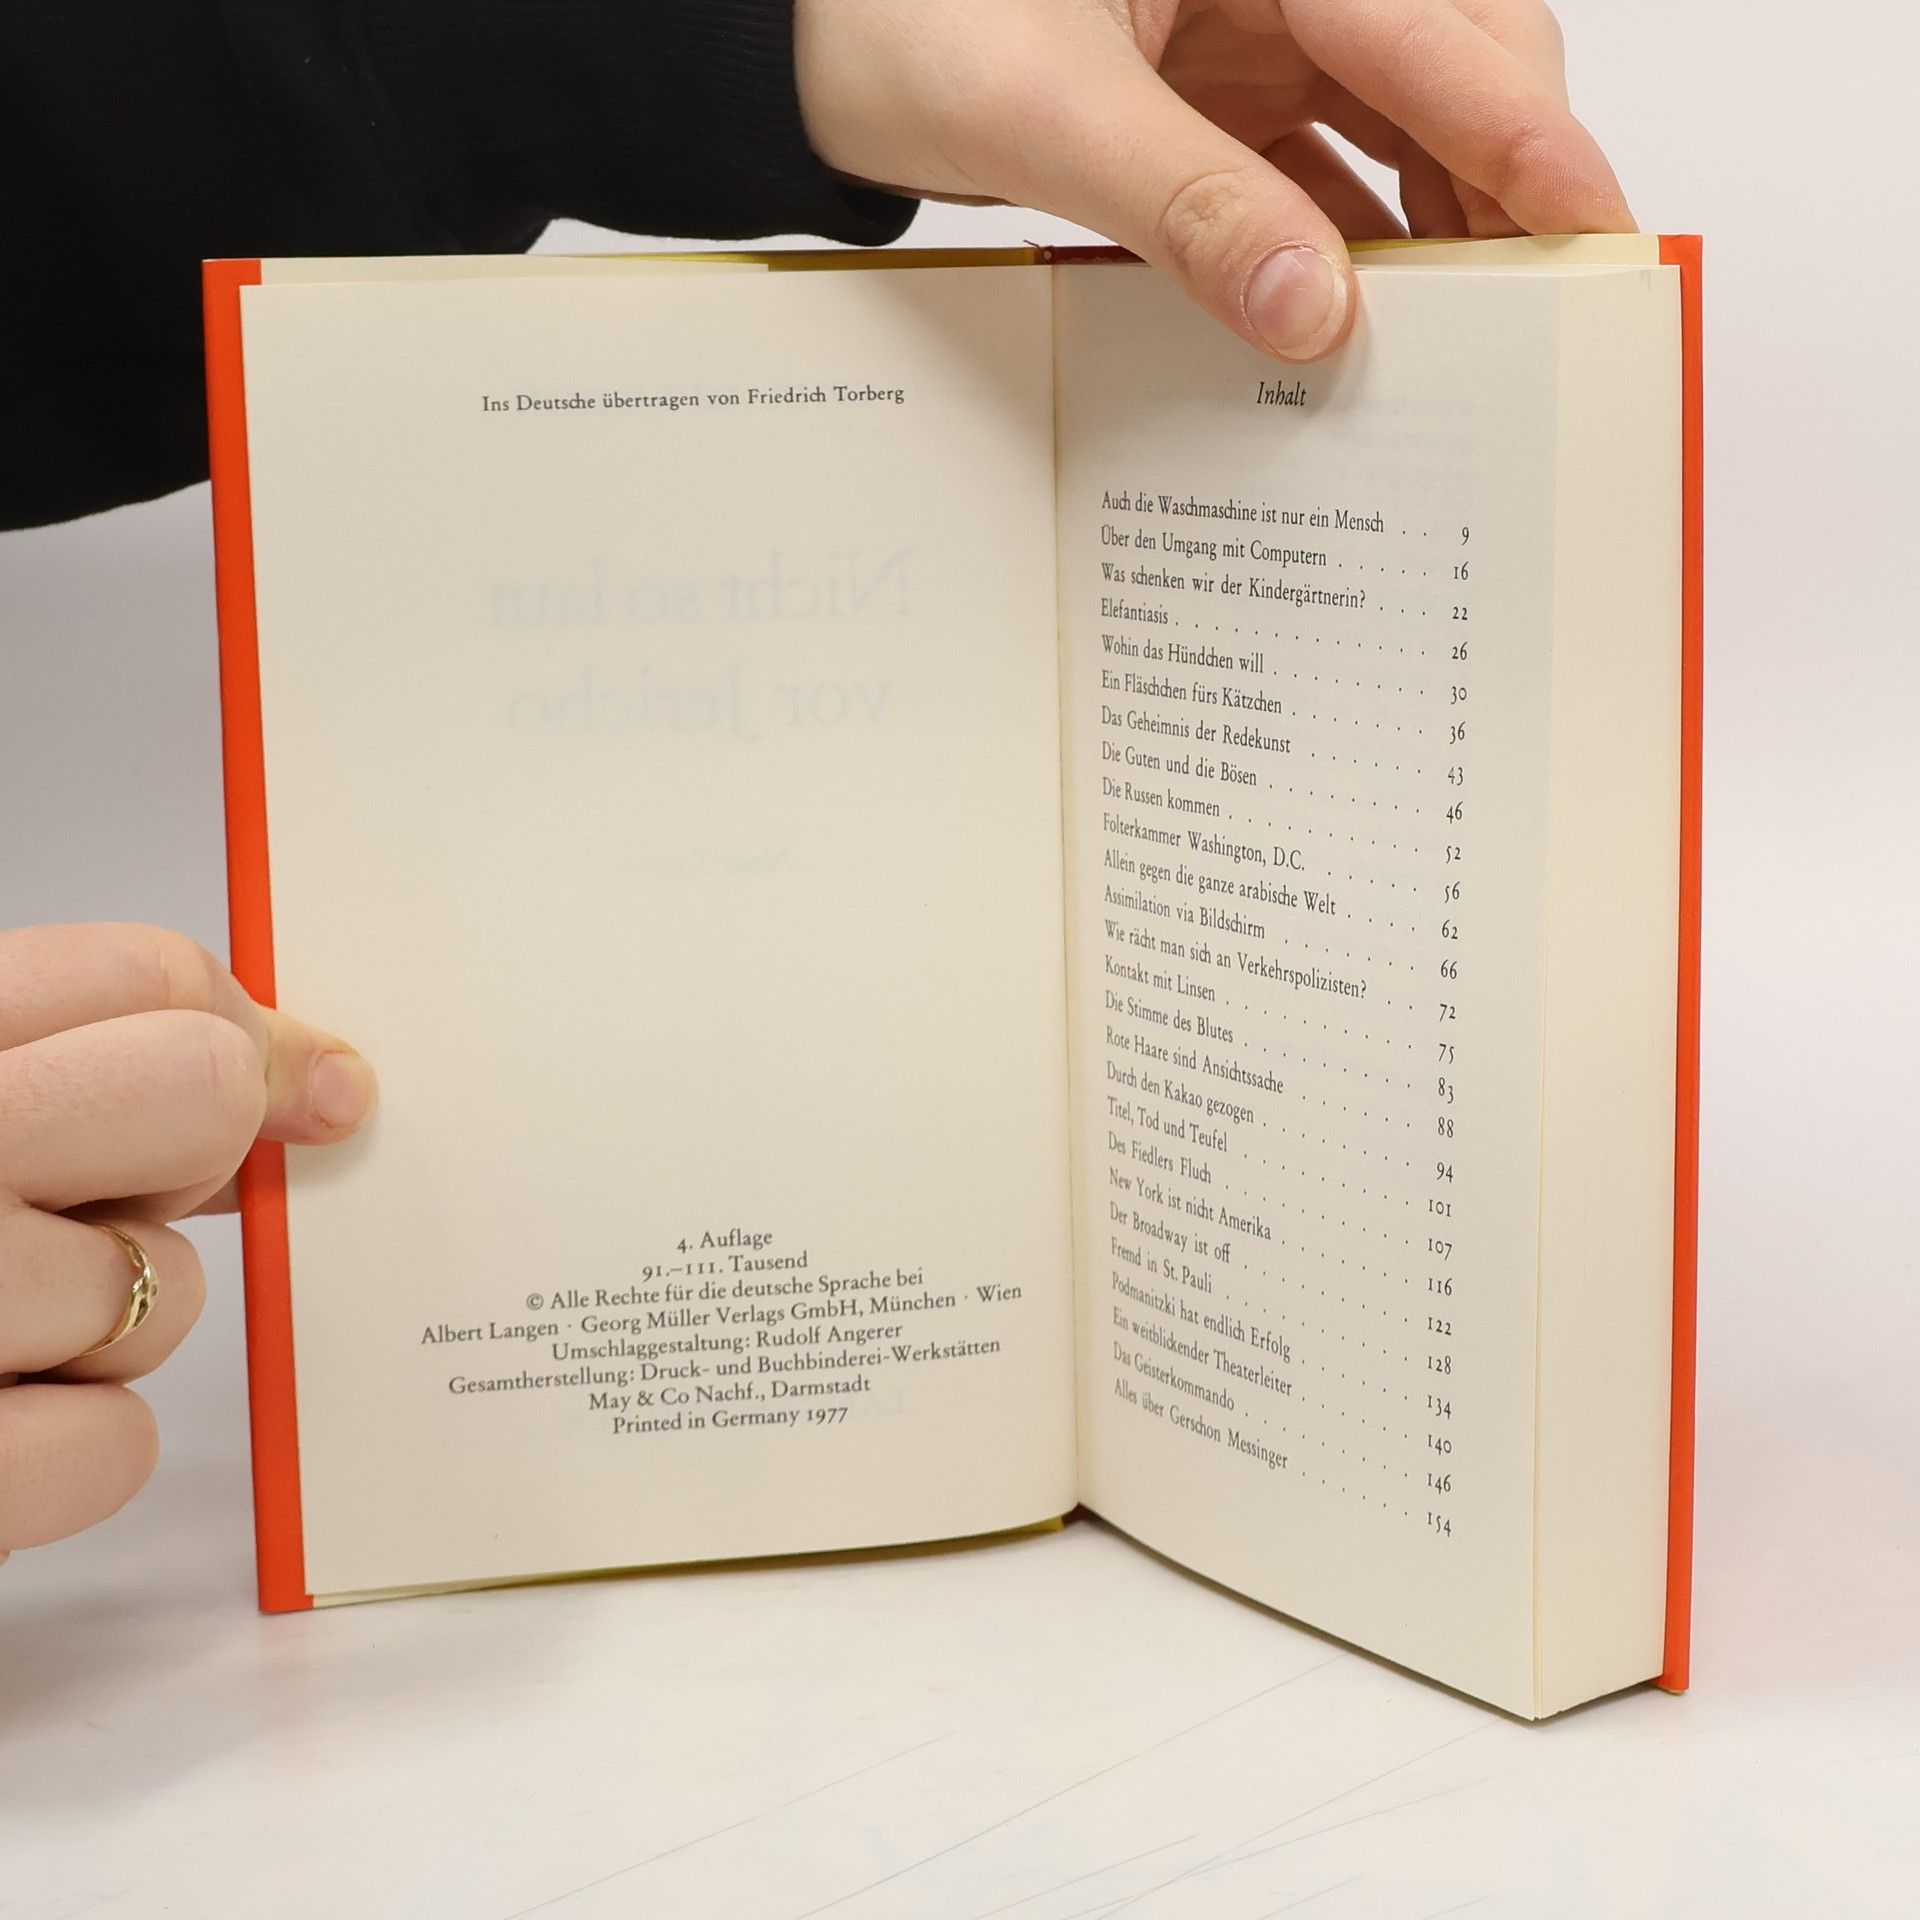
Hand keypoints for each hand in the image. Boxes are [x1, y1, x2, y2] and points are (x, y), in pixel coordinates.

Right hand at [0, 925, 375, 1564]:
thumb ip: (98, 1059)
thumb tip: (332, 1083)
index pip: (149, 973)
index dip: (219, 1036)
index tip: (239, 1088)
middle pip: (197, 1087)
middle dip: (174, 1155)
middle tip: (83, 1198)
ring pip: (167, 1290)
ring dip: (102, 1323)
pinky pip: (115, 1449)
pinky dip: (66, 1450)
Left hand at [796, 0, 1632, 359]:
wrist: (805, 47)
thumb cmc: (896, 17)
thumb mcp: (1041, 111)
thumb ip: (1185, 205)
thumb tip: (1313, 315)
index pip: (1432, 27)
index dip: (1525, 134)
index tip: (1593, 230)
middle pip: (1447, 65)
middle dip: (1503, 180)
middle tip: (1546, 307)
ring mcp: (1250, 36)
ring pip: (1393, 125)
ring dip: (1432, 225)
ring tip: (1465, 335)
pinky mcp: (1214, 100)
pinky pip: (1315, 171)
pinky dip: (1341, 246)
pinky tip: (1352, 326)